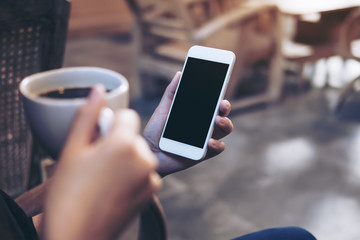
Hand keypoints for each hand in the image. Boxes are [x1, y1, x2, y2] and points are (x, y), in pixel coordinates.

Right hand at [43, 86, 161, 239]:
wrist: (76, 236)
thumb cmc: (69, 194)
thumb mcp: (73, 149)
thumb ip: (89, 115)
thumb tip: (99, 90)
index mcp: (124, 143)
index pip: (127, 116)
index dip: (109, 126)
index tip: (97, 142)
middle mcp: (144, 158)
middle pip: (133, 136)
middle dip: (118, 143)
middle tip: (96, 164)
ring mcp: (150, 177)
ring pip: (139, 153)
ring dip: (126, 159)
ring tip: (103, 179)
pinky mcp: (152, 192)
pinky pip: (145, 171)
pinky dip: (133, 175)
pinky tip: (114, 189)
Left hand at [144, 72, 233, 176]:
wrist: (149, 152)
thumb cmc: (156, 131)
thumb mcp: (163, 109)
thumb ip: (172, 92)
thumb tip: (180, 73)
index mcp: (197, 112)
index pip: (212, 101)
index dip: (219, 92)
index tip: (221, 82)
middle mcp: (204, 124)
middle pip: (222, 113)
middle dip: (225, 107)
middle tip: (222, 104)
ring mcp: (205, 138)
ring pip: (224, 129)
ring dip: (225, 123)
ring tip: (217, 121)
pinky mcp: (204, 153)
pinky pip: (217, 148)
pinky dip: (217, 144)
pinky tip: (209, 141)